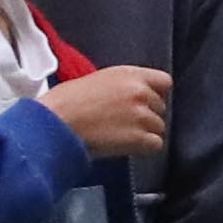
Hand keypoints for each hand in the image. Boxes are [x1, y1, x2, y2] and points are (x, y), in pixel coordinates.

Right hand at [42, 64, 170, 158]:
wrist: (58, 122)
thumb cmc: (66, 102)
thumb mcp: (98, 80)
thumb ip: (122, 85)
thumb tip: (131, 96)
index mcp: (129, 74)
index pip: (164, 82)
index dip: (155, 94)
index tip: (145, 102)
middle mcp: (140, 92)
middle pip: (161, 108)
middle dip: (146, 116)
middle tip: (124, 123)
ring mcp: (141, 115)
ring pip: (158, 128)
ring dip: (144, 134)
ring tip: (120, 135)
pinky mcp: (139, 138)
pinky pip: (155, 145)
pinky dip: (143, 148)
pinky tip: (125, 146)